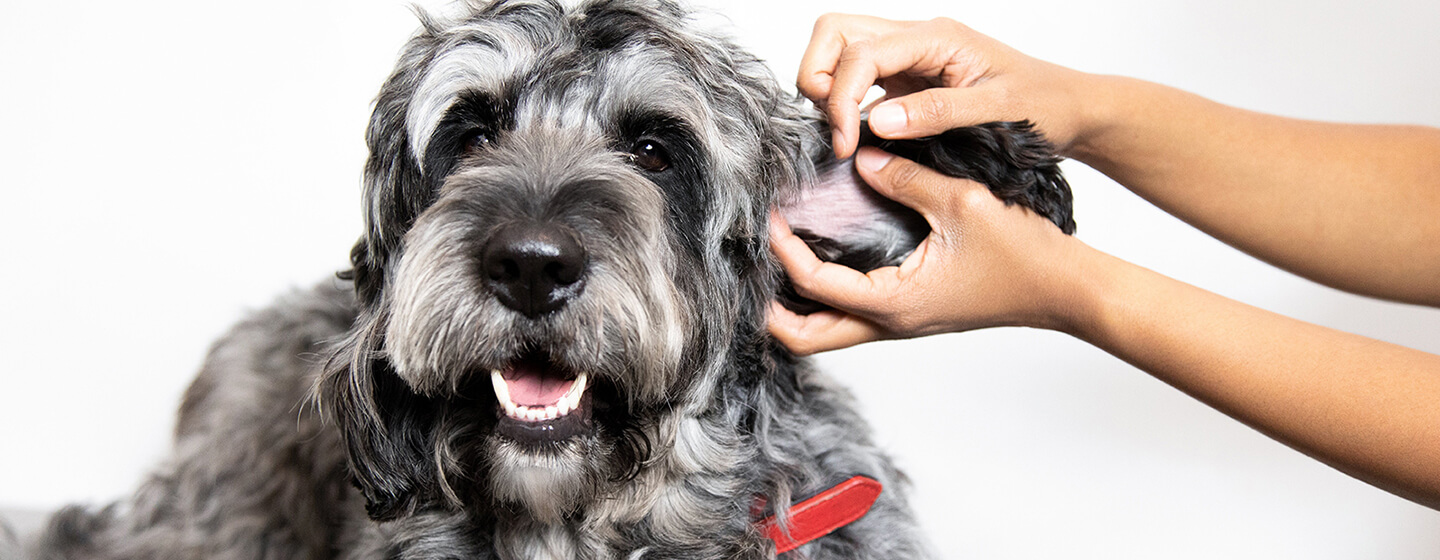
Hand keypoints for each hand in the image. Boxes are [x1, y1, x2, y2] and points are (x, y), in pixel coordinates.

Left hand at [768, 148, 1090, 354]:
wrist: (1065, 290)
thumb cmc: (1023, 255)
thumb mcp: (962, 203)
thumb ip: (906, 179)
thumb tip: (863, 158)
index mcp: (895, 304)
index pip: (816, 284)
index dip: (784, 251)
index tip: (768, 215)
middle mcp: (890, 323)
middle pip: (806, 338)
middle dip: (770, 308)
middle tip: (755, 261)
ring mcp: (900, 323)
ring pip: (827, 332)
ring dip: (795, 305)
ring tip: (778, 258)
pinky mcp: (911, 313)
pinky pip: (852, 315)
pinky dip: (825, 295)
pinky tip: (822, 256)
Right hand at [797, 14, 1097, 158]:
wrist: (1071, 109)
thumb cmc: (1045, 106)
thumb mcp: (996, 112)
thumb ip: (937, 113)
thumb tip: (878, 121)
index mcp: (936, 38)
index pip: (860, 52)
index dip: (840, 98)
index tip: (847, 145)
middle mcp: (916, 40)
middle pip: (834, 33)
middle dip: (817, 78)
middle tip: (836, 131)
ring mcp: (909, 58)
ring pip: (839, 52)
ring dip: (828, 90)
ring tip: (846, 138)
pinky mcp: (907, 81)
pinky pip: (859, 80)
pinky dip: (845, 104)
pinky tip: (860, 140)